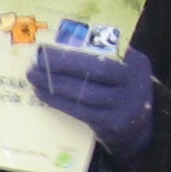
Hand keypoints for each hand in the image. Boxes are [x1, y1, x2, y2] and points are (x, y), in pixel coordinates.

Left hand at [28, 45, 155, 169]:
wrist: (137, 126)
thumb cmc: (119, 88)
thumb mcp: (122, 69)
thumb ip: (102, 56)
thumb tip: (57, 45)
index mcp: (136, 62)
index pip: (105, 50)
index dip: (75, 49)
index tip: (47, 47)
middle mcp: (134, 82)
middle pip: (94, 70)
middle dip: (61, 65)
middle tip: (35, 62)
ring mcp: (124, 105)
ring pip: (83, 93)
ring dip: (53, 85)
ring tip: (34, 77)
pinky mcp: (111, 124)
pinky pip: (79, 111)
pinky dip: (58, 102)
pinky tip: (42, 94)